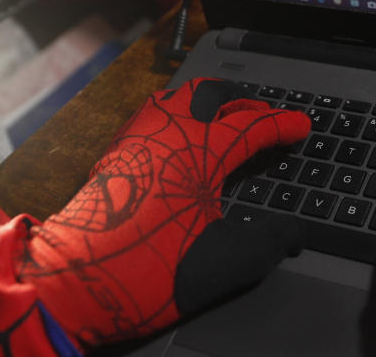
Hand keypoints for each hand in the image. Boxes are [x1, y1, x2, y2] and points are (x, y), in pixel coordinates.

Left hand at [15, 78, 309, 348]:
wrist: (74, 281)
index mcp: (203, 150)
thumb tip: (295, 232)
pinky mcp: (114, 154)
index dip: (283, 126)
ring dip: (205, 101)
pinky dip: (174, 114)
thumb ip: (270, 241)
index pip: (253, 126)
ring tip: (221, 115)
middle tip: (263, 115)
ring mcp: (137, 139)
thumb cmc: (152, 268)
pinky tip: (174, 136)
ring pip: (176, 97)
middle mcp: (170, 132)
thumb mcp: (226, 262)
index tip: (302, 127)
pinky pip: (149, 115)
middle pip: (212, 95)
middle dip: (244, 101)